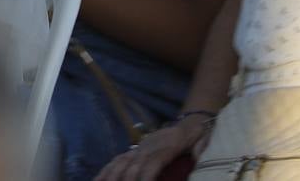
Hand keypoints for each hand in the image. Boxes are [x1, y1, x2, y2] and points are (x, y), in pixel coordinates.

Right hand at [94, 116, 212, 180]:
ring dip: (109, 175)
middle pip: (130, 167)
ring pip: (120, 163)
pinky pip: (117, 160)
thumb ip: (200, 150)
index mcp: (164, 150)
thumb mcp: (202, 141)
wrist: (188, 125)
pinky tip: (97, 178)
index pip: (150, 166)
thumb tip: (198, 158)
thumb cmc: (196, 137)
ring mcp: (139, 149)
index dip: (144, 178)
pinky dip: (106, 169)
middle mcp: (147, 149)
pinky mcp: (135, 150)